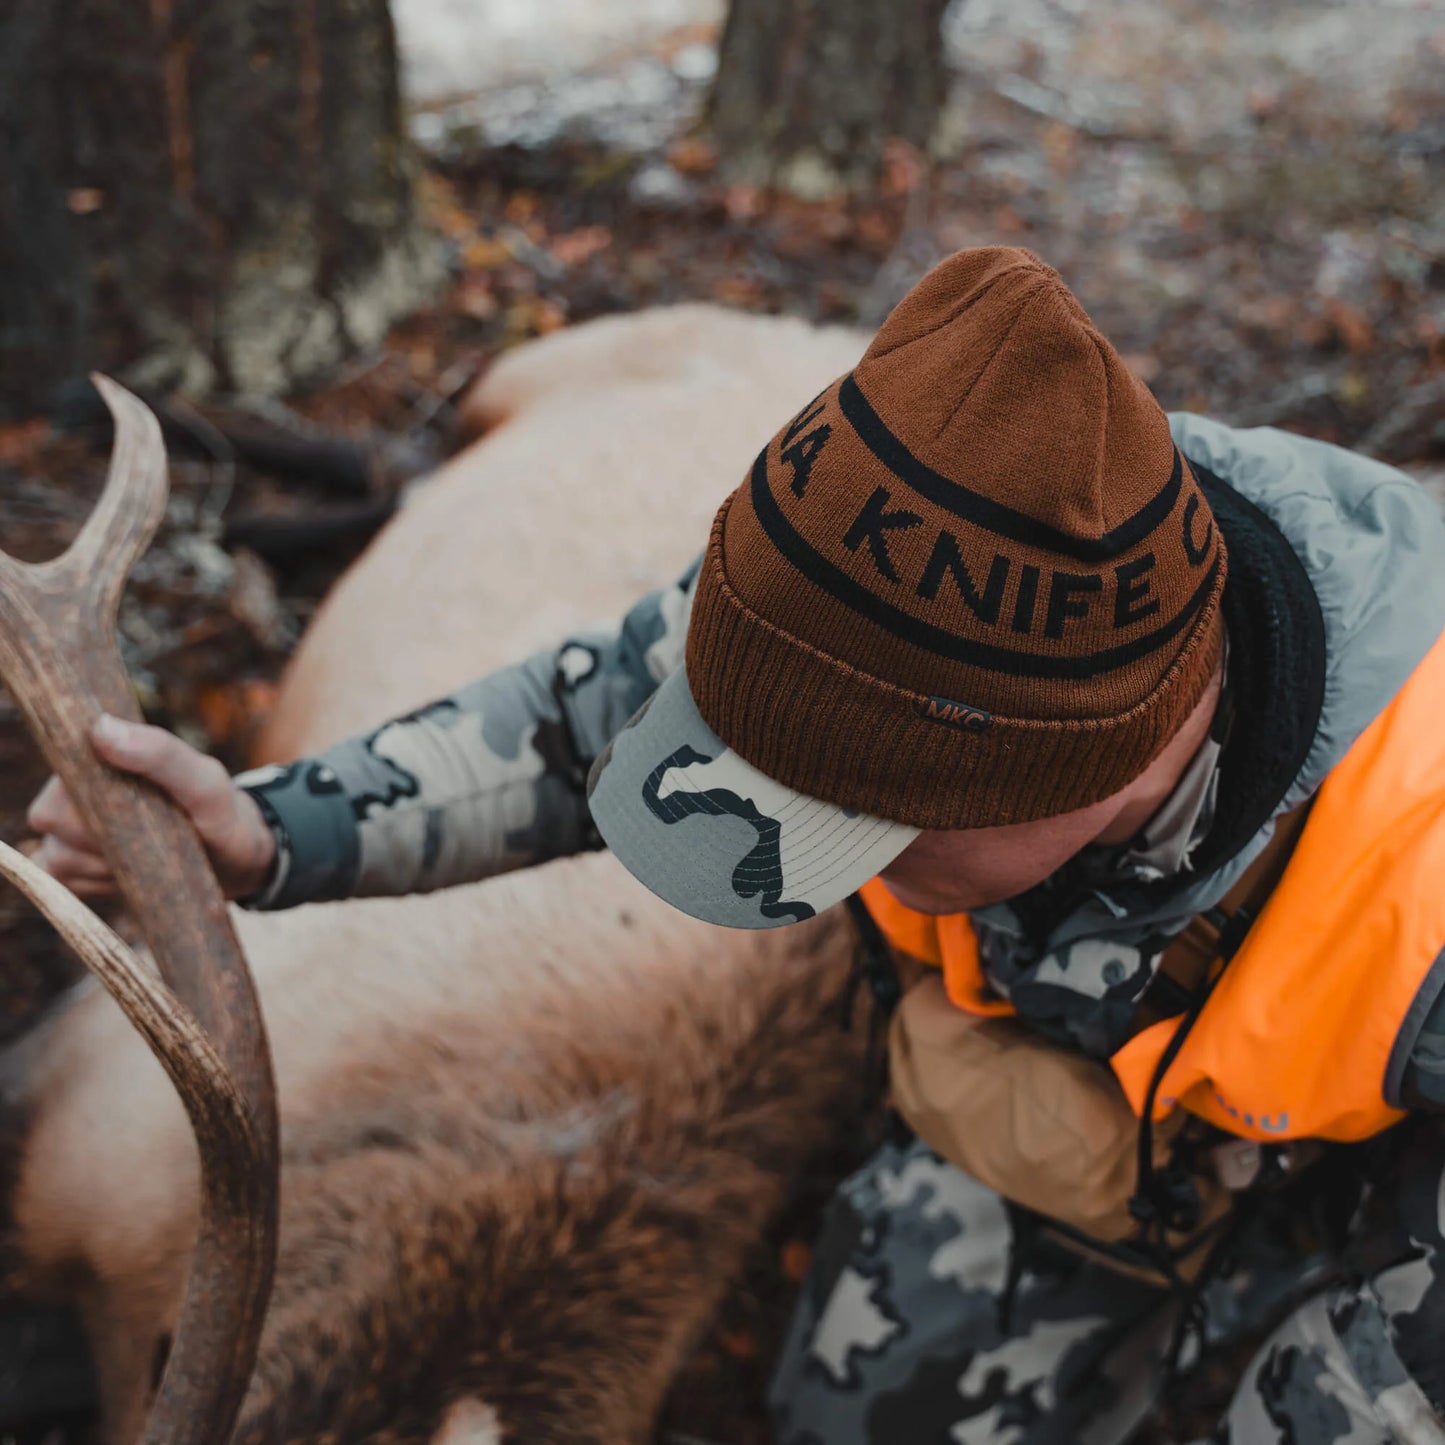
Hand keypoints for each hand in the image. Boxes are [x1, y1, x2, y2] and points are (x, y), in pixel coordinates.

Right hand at [26, 714, 275, 900]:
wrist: (234, 862)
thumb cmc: (221, 812)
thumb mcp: (206, 782)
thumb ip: (162, 754)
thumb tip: (101, 728)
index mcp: (99, 755)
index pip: (60, 766)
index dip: (90, 792)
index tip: (135, 807)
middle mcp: (71, 791)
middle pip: (51, 816)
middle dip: (105, 834)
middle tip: (156, 832)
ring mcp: (65, 833)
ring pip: (58, 854)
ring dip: (107, 863)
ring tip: (150, 852)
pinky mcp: (68, 870)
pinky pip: (61, 882)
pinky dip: (96, 885)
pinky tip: (131, 875)